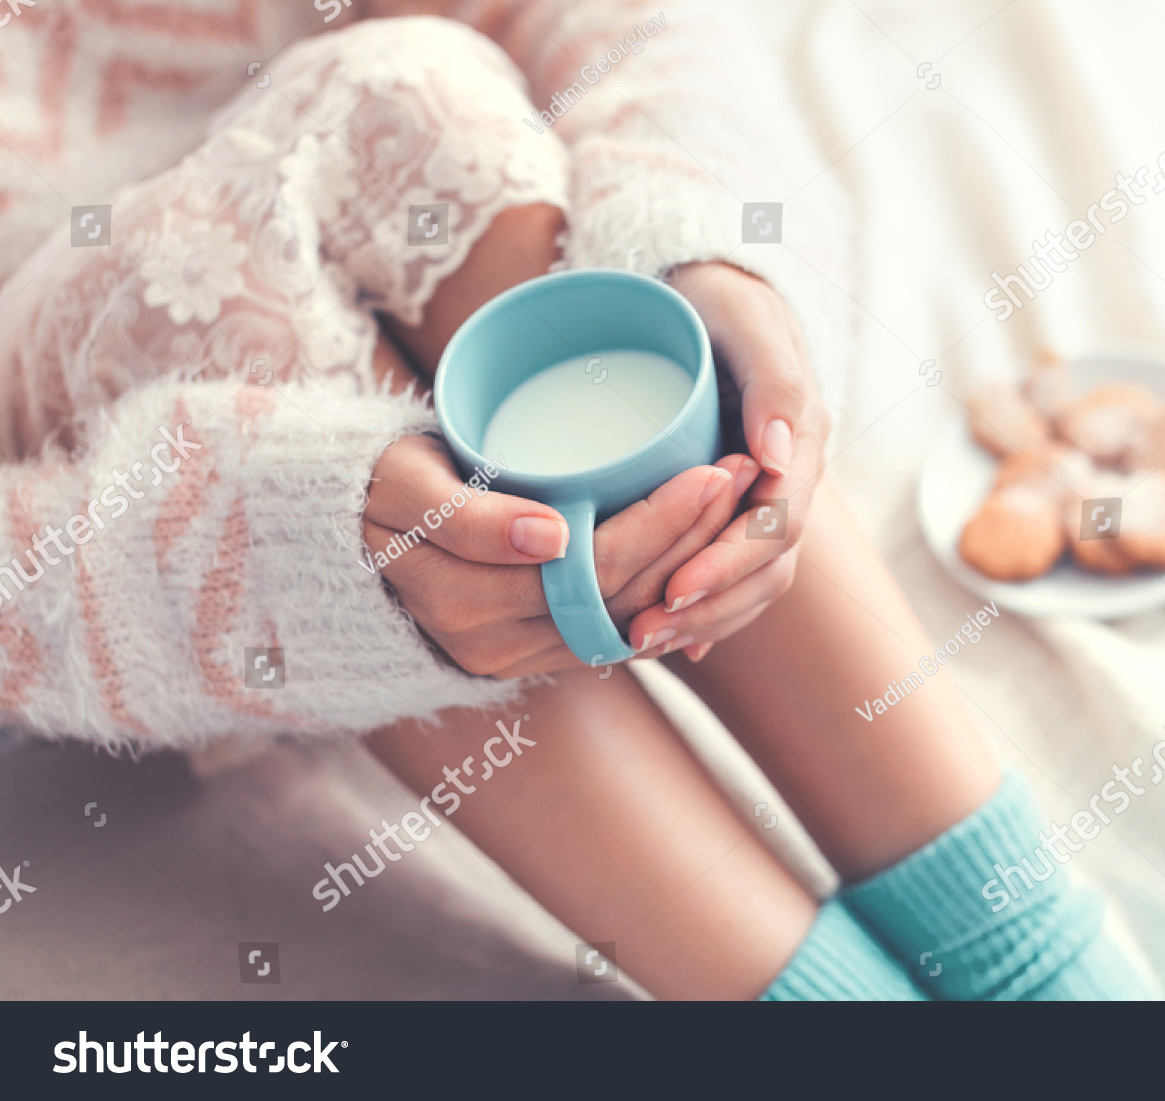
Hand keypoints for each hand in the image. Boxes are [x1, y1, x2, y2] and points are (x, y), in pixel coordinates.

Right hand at [364, 433, 759, 676]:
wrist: (349, 534)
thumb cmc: (380, 488)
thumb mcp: (406, 487)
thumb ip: (467, 515)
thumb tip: (550, 537)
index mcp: (468, 605)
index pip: (595, 568)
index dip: (664, 522)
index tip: (716, 466)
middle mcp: (498, 647)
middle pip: (626, 595)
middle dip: (696, 536)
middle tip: (747, 473)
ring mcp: (519, 658)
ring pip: (633, 616)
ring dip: (695, 562)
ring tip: (741, 502)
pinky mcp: (536, 653)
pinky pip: (619, 630)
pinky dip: (668, 592)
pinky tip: (709, 549)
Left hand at [632, 262, 830, 660]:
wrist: (700, 285)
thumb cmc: (717, 295)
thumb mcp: (745, 319)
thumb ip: (774, 379)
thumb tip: (776, 456)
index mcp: (799, 441)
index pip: (776, 524)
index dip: (728, 564)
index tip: (673, 589)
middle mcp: (788, 477)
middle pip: (767, 567)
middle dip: (710, 606)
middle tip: (642, 632)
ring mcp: (765, 495)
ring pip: (753, 581)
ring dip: (704, 620)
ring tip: (640, 642)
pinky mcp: (735, 507)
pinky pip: (733, 572)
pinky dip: (706, 610)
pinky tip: (669, 639)